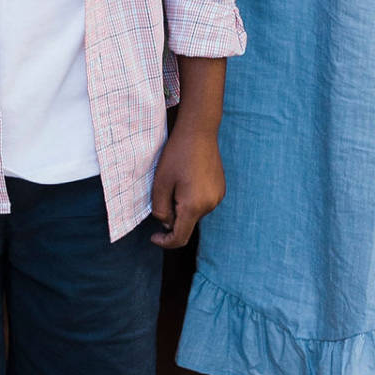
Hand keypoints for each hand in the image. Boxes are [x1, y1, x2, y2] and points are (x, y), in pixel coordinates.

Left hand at [151, 121, 224, 246]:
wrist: (199, 131)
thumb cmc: (177, 155)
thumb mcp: (161, 182)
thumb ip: (160, 209)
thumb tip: (166, 223)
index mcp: (194, 206)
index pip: (180, 238)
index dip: (165, 242)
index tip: (154, 237)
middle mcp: (210, 205)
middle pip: (187, 224)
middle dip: (172, 217)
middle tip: (164, 192)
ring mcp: (218, 197)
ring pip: (194, 213)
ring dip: (182, 206)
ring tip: (176, 182)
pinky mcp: (220, 189)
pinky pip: (203, 203)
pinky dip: (192, 199)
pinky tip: (187, 179)